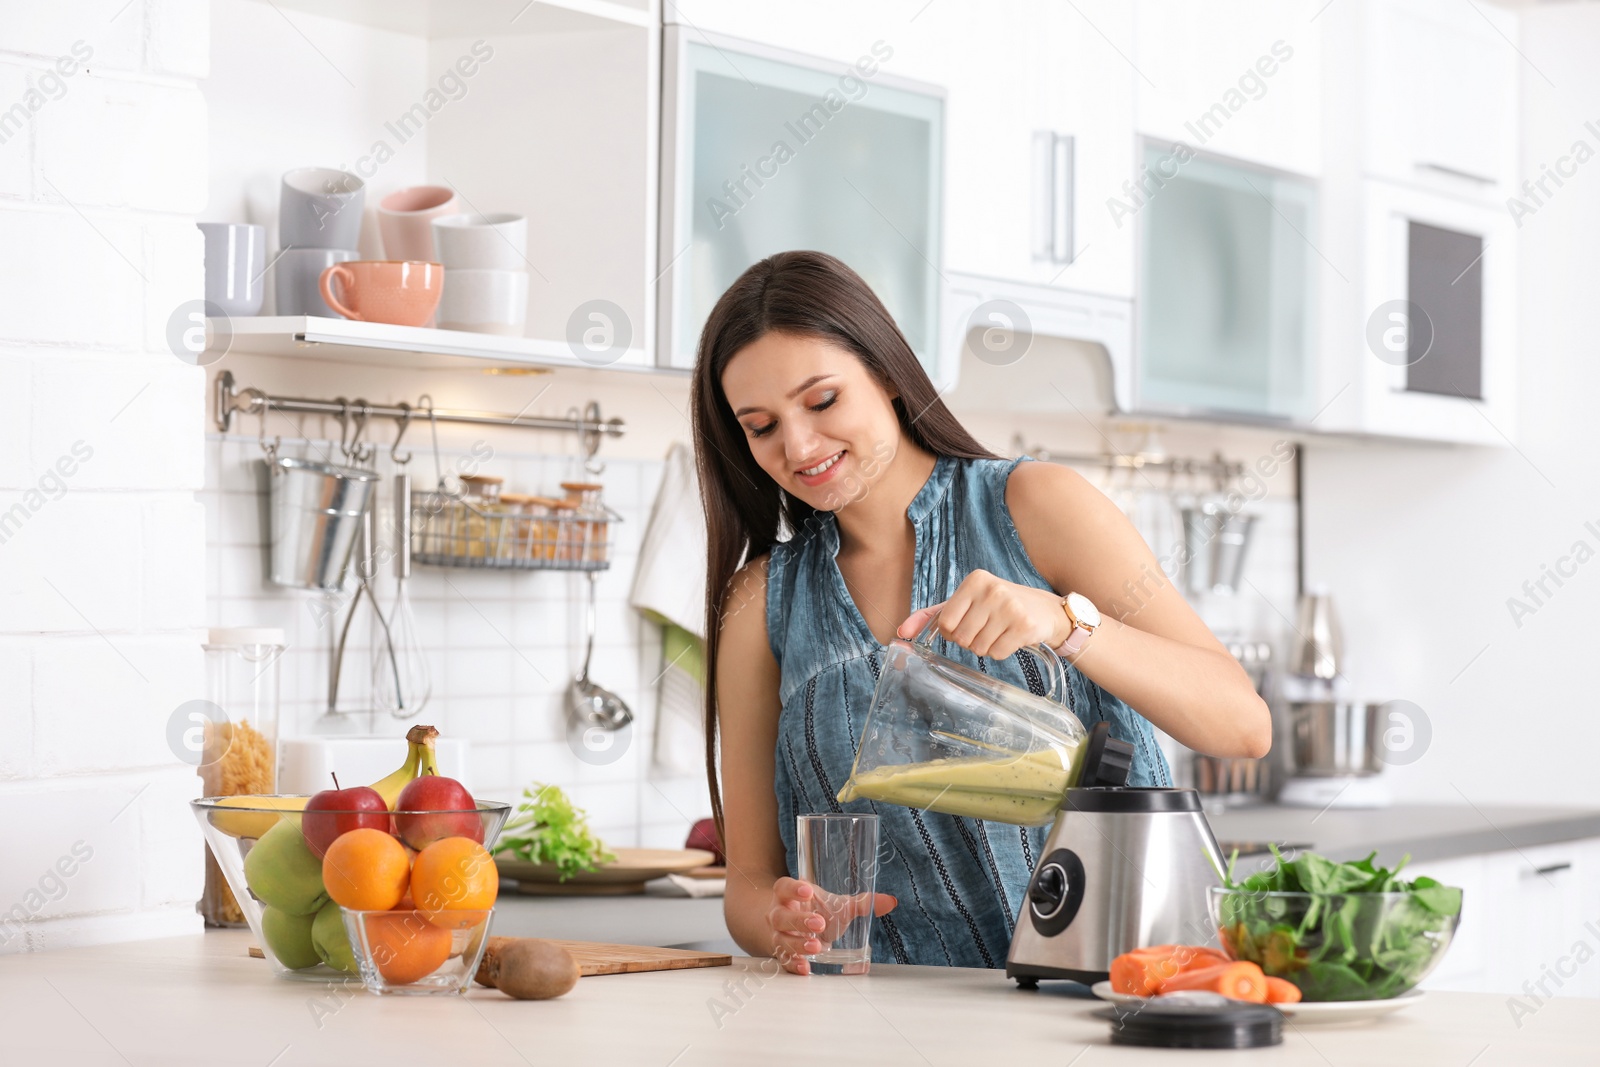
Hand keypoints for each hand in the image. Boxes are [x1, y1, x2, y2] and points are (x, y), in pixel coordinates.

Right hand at [767, 876, 896, 974]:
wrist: (789, 926)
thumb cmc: (814, 910)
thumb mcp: (835, 905)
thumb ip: (861, 903)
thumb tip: (890, 901)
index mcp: (788, 894)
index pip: (784, 887)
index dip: (793, 889)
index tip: (808, 890)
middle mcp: (778, 913)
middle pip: (781, 915)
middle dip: (800, 920)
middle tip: (819, 924)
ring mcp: (778, 934)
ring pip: (781, 938)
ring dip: (798, 944)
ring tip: (817, 947)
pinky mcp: (781, 952)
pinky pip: (783, 959)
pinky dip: (793, 964)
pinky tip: (805, 967)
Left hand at [897, 569, 1070, 660]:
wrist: (1045, 610)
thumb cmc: (999, 606)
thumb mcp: (966, 602)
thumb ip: (932, 615)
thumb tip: (899, 632)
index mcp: (975, 580)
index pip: (945, 623)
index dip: (953, 631)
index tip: (967, 623)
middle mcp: (992, 589)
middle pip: (961, 638)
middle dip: (970, 640)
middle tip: (986, 628)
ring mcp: (1010, 607)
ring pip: (978, 648)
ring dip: (986, 647)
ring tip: (999, 631)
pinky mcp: (1024, 626)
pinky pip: (997, 654)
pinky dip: (1001, 652)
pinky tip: (1011, 637)